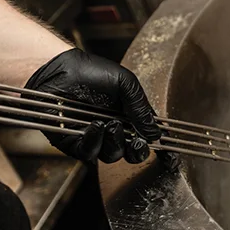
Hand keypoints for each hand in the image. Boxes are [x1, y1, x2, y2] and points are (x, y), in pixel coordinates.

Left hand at [25, 49, 160, 163]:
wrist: (58, 71)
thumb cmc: (91, 72)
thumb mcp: (126, 84)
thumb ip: (141, 108)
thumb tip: (155, 133)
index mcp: (130, 116)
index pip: (149, 136)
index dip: (161, 149)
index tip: (171, 158)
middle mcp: (115, 130)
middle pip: (133, 154)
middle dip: (137, 150)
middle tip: (136, 140)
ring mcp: (95, 138)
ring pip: (112, 156)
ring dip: (114, 142)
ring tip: (109, 123)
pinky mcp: (75, 143)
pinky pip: (89, 154)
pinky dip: (95, 141)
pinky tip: (94, 126)